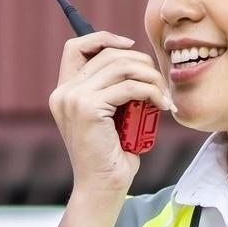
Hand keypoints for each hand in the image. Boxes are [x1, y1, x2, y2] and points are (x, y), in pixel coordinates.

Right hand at [49, 31, 175, 194]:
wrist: (102, 188)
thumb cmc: (112, 155)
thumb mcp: (110, 115)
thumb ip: (112, 89)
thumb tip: (137, 63)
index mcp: (64, 92)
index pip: (77, 46)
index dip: (104, 38)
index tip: (130, 45)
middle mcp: (64, 92)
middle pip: (108, 54)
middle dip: (141, 62)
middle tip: (160, 82)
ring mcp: (73, 99)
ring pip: (121, 66)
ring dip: (150, 77)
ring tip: (163, 95)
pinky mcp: (88, 109)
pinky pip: (130, 87)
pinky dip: (152, 92)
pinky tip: (163, 106)